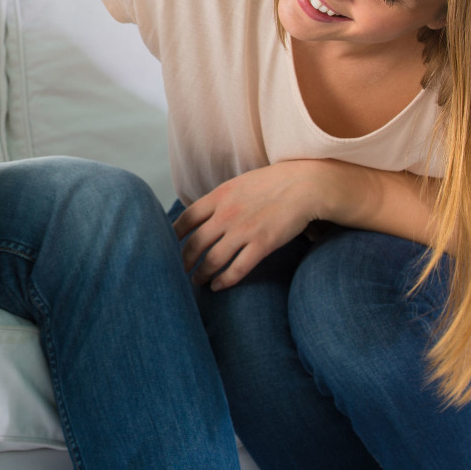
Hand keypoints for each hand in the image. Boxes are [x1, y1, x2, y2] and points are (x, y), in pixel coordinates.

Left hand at [172, 161, 324, 289]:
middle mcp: (226, 215)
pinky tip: (217, 286)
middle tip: (179, 270)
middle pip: (195, 243)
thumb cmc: (270, 183)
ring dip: (201, 274)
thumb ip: (218, 201)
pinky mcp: (262, 244)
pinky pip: (238, 269)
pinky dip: (224, 281)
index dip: (173, 236)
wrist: (304, 186)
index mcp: (218, 197)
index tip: (167, 246)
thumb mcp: (236, 184)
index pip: (185, 219)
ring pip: (213, 260)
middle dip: (183, 261)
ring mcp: (243, 231)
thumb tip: (201, 216)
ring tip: (197, 282)